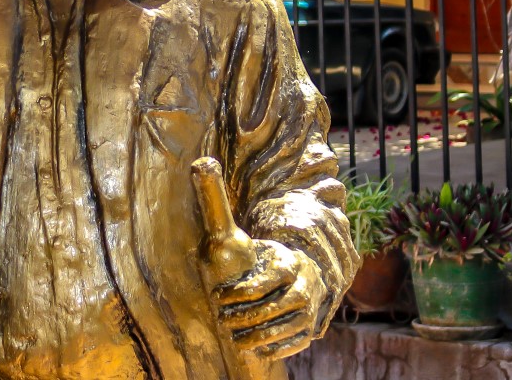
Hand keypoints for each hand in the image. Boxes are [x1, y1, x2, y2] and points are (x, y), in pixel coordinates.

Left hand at [192, 157, 321, 358]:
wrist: (256, 282)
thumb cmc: (234, 257)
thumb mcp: (222, 230)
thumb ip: (212, 198)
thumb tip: (201, 163)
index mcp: (285, 256)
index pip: (267, 279)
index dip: (240, 292)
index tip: (218, 296)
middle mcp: (305, 280)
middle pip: (281, 306)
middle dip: (248, 317)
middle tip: (223, 320)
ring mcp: (310, 304)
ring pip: (290, 325)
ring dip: (259, 335)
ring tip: (234, 336)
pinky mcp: (309, 327)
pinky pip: (298, 341)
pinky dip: (275, 347)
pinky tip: (253, 348)